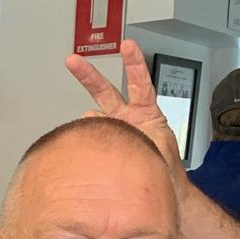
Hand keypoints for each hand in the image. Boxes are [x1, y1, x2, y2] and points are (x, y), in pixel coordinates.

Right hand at [65, 39, 183, 171]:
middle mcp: (128, 119)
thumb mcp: (158, 147)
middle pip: (105, 91)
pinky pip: (91, 137)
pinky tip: (87, 146)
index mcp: (147, 114)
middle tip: (73, 61)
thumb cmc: (166, 170)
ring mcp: (114, 131)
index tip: (127, 46)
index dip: (134, 63)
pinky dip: (86, 138)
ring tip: (79, 127)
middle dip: (88, 75)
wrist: (164, 193)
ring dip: (85, 120)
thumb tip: (111, 127)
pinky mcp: (106, 145)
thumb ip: (139, 135)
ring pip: (93, 116)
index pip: (140, 84)